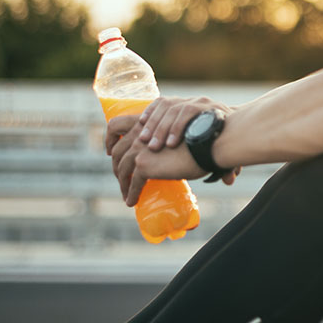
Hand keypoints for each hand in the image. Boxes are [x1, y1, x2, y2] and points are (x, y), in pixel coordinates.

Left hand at [105, 96, 240, 205]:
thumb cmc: (203, 138)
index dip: (113, 141)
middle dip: (117, 166)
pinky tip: (132, 201)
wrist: (209, 144)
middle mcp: (141, 132)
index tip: (113, 153)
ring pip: (123, 168)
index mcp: (149, 121)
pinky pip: (134, 182)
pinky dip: (131, 193)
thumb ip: (174, 139)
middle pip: (119, 151)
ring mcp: (141, 148)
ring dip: (123, 183)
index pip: (119, 126)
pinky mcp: (144, 164)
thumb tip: (177, 152)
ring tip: (127, 193)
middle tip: (122, 179)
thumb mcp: (182, 133)